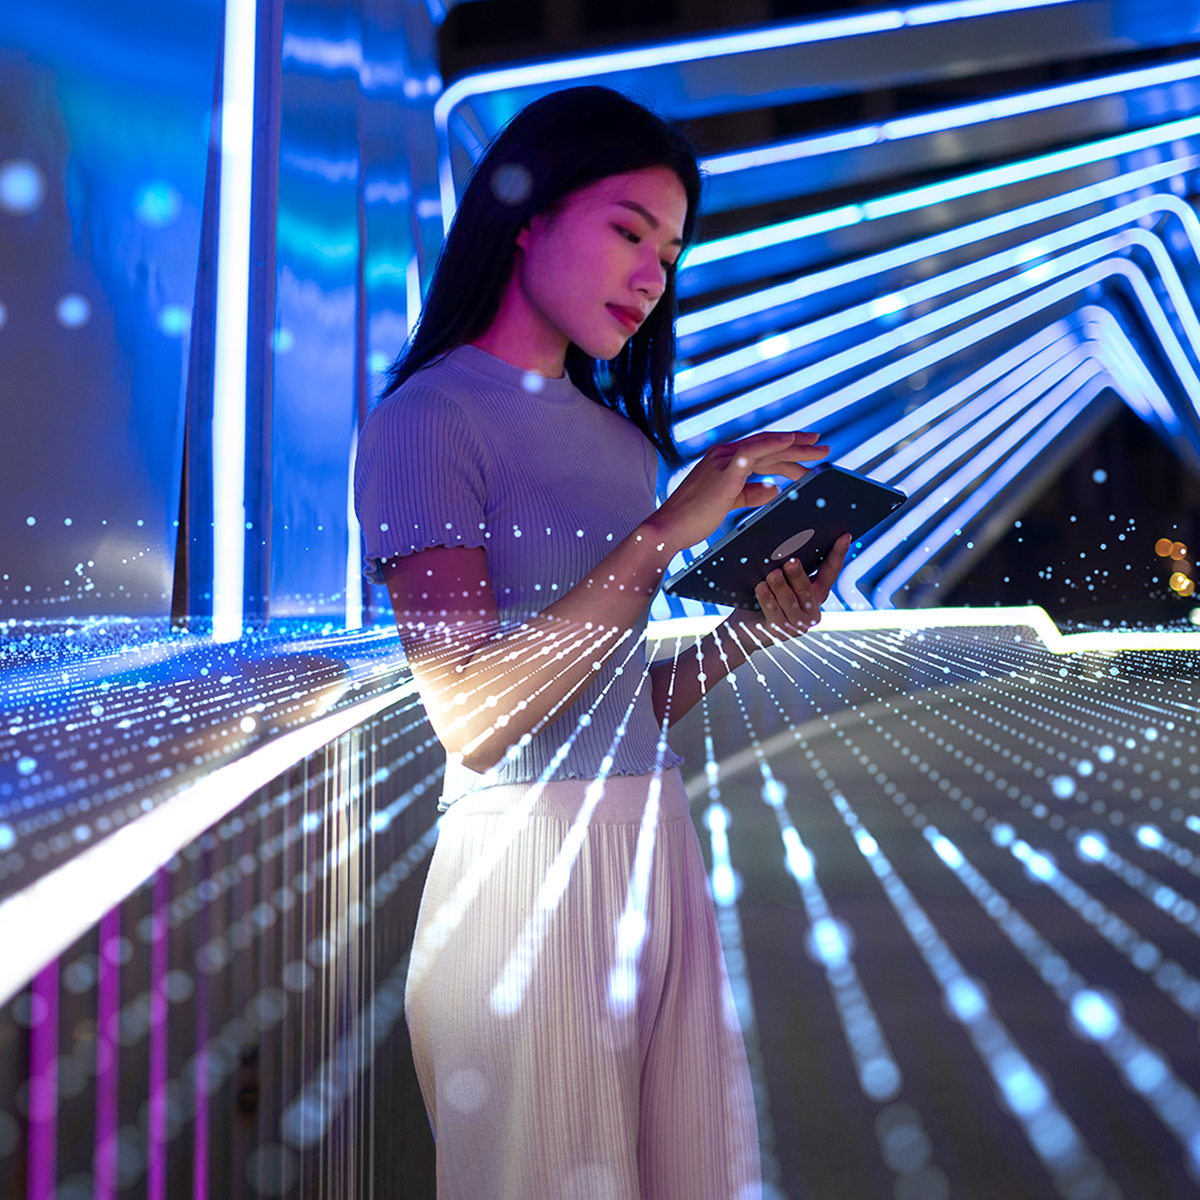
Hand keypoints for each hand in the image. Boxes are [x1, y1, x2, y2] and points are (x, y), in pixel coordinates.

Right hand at [647, 430, 829, 553]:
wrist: (670, 528)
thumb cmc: (693, 519)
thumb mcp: (728, 503)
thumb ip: (750, 494)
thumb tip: (773, 488)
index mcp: (725, 461)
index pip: (762, 450)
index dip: (786, 449)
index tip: (807, 448)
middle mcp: (724, 454)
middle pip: (769, 445)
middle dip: (798, 445)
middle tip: (823, 446)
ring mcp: (724, 460)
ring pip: (767, 447)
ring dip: (795, 446)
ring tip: (818, 448)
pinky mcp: (724, 470)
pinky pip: (753, 451)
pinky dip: (773, 443)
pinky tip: (790, 440)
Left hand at [727, 533, 850, 645]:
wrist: (744, 627)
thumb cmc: (763, 598)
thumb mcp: (779, 580)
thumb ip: (788, 569)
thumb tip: (789, 548)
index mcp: (816, 593)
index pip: (830, 572)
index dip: (838, 554)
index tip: (844, 536)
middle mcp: (811, 610)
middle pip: (807, 588)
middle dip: (798, 574)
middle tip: (791, 562)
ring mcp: (797, 623)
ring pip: (790, 601)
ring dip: (780, 586)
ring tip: (772, 574)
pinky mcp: (781, 632)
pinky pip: (774, 613)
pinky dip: (767, 598)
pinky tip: (761, 587)